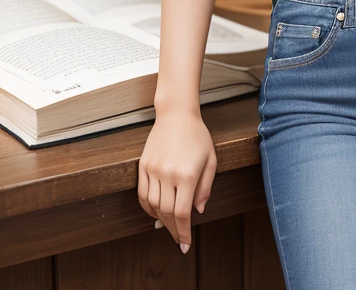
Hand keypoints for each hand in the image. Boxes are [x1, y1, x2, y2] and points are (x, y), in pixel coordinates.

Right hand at [137, 106, 216, 253]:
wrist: (177, 114)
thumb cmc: (197, 135)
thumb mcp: (211, 160)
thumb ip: (205, 187)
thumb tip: (198, 210)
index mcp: (187, 174)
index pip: (182, 213)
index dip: (183, 232)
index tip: (185, 244)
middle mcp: (168, 174)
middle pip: (167, 212)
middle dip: (173, 229)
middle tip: (178, 238)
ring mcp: (153, 169)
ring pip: (154, 205)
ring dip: (160, 219)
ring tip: (168, 225)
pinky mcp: (143, 165)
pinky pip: (142, 194)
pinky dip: (147, 207)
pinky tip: (155, 212)